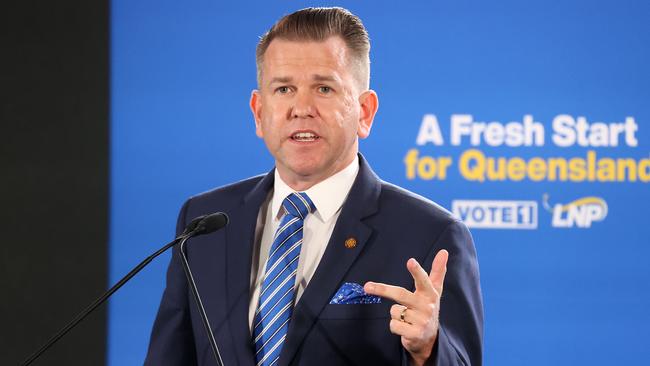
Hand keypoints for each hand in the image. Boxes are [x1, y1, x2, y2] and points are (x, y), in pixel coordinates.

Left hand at [364, 250, 448, 365]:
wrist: (429, 339)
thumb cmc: (428, 308)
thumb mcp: (434, 290)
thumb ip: (438, 271)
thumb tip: (444, 251)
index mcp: (430, 294)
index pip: (423, 280)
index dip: (417, 271)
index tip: (410, 261)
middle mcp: (427, 307)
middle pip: (400, 294)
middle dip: (383, 289)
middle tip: (367, 286)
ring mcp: (421, 321)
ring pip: (394, 311)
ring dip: (395, 314)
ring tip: (406, 318)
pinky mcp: (414, 334)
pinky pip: (393, 325)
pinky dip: (394, 327)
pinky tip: (404, 328)